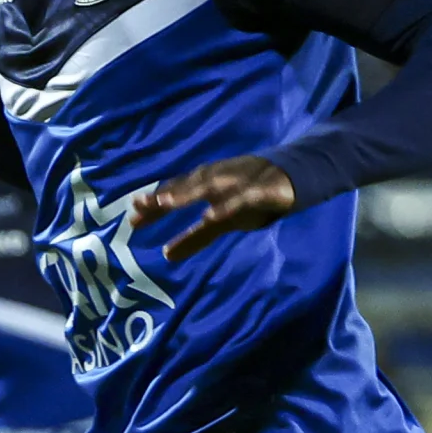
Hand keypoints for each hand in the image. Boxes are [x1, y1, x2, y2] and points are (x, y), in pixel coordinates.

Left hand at [127, 156, 299, 263]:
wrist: (299, 176)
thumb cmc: (252, 197)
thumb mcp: (223, 220)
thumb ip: (197, 236)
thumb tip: (167, 256)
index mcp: (208, 184)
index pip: (177, 193)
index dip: (155, 205)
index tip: (132, 220)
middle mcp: (221, 178)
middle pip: (188, 186)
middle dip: (165, 195)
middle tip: (139, 206)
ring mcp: (243, 180)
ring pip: (214, 185)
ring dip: (189, 191)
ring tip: (166, 202)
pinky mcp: (267, 188)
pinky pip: (245, 196)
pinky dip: (229, 203)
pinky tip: (212, 214)